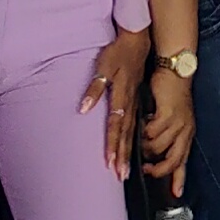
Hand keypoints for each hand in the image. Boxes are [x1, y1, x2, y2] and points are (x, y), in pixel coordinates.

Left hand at [87, 28, 149, 180]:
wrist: (137, 43)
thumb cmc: (117, 54)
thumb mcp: (103, 67)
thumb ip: (93, 89)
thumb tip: (83, 109)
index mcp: (121, 97)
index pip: (115, 125)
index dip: (112, 145)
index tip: (110, 163)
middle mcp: (129, 104)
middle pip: (125, 135)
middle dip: (123, 157)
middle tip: (120, 176)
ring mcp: (134, 105)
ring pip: (131, 133)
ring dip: (128, 153)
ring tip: (125, 171)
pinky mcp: (135, 103)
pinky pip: (134, 126)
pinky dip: (132, 141)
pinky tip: (131, 152)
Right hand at [143, 62, 193, 189]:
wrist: (176, 71)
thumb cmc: (172, 94)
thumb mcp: (174, 118)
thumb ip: (166, 134)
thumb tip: (154, 151)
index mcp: (186, 134)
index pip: (183, 162)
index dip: (179, 179)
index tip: (175, 194)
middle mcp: (185, 131)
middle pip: (173, 161)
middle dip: (157, 170)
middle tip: (144, 170)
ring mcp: (178, 123)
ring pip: (158, 147)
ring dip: (145, 148)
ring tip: (138, 142)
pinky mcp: (168, 114)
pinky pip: (152, 131)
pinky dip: (144, 132)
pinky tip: (140, 126)